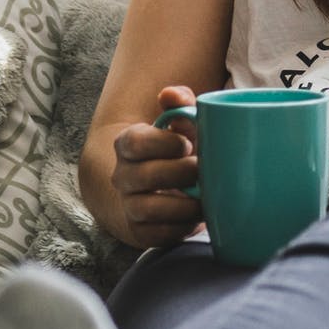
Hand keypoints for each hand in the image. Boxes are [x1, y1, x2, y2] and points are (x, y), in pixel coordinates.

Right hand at [107, 85, 205, 249]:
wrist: (157, 189)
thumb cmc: (176, 151)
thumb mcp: (179, 125)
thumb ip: (179, 104)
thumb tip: (172, 94)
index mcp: (129, 144)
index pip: (136, 142)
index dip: (165, 143)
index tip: (188, 144)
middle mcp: (123, 176)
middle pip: (146, 176)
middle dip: (180, 173)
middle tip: (203, 170)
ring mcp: (129, 205)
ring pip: (149, 208)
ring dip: (183, 204)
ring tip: (206, 197)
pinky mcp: (141, 232)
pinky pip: (159, 234)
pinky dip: (182, 227)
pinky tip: (198, 216)